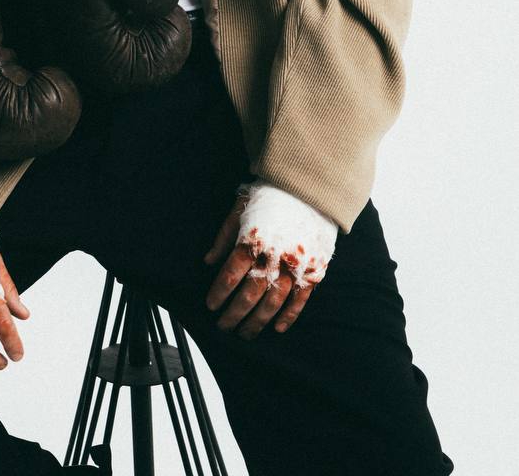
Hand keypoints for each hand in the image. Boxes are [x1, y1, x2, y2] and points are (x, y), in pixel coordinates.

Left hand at [203, 190, 317, 339]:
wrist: (309, 188)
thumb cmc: (270, 196)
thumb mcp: (239, 210)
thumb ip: (223, 238)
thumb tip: (208, 262)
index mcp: (251, 243)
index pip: (229, 277)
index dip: (218, 294)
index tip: (211, 306)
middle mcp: (273, 259)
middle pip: (249, 296)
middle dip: (233, 315)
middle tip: (224, 327)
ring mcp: (295, 267)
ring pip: (273, 303)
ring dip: (257, 322)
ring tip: (246, 333)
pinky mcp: (314, 270)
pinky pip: (300, 300)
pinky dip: (289, 316)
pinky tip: (277, 328)